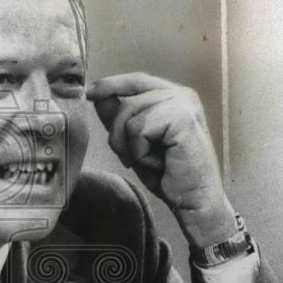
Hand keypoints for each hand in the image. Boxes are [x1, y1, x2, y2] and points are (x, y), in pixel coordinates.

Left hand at [87, 73, 236, 247]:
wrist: (192, 201)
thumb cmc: (169, 175)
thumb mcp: (135, 142)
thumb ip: (119, 118)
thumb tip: (99, 95)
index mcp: (175, 96)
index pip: (136, 81)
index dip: (111, 85)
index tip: (90, 93)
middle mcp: (183, 94)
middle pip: (127, 100)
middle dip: (119, 134)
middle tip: (135, 160)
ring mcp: (184, 104)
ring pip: (129, 115)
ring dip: (132, 147)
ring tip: (153, 161)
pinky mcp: (182, 119)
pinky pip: (138, 129)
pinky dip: (141, 153)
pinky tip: (161, 163)